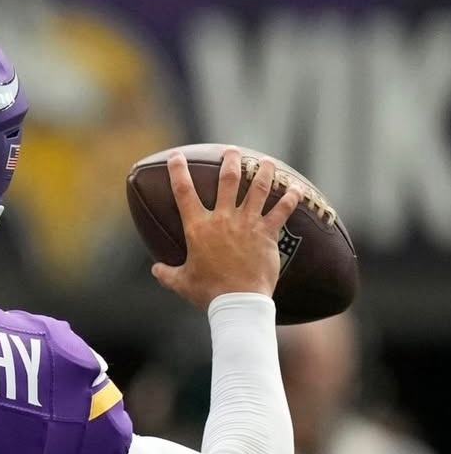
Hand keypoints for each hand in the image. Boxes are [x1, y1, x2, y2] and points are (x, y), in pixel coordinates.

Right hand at [151, 147, 303, 309]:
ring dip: (263, 171)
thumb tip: (155, 269)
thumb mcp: (181, 282)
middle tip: (231, 151)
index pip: (184, 192)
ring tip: (266, 161)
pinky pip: (282, 210)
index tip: (176, 156)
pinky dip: (291, 198)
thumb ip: (167, 273)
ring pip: (258, 188)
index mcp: (198, 228)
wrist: (237, 301)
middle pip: (227, 180)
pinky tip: (298, 188)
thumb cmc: (207, 292)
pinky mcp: (267, 233)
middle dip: (230, 161)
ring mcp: (247, 223)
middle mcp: (223, 219)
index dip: (178, 171)